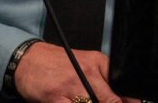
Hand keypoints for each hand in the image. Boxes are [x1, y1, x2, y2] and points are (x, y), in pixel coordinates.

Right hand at [13, 41, 140, 102]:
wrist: (28, 59)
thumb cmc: (58, 64)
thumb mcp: (85, 65)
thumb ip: (103, 81)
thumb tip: (122, 99)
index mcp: (99, 63)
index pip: (121, 86)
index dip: (129, 101)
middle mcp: (88, 73)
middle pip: (110, 99)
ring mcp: (72, 85)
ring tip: (87, 102)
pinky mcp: (55, 97)